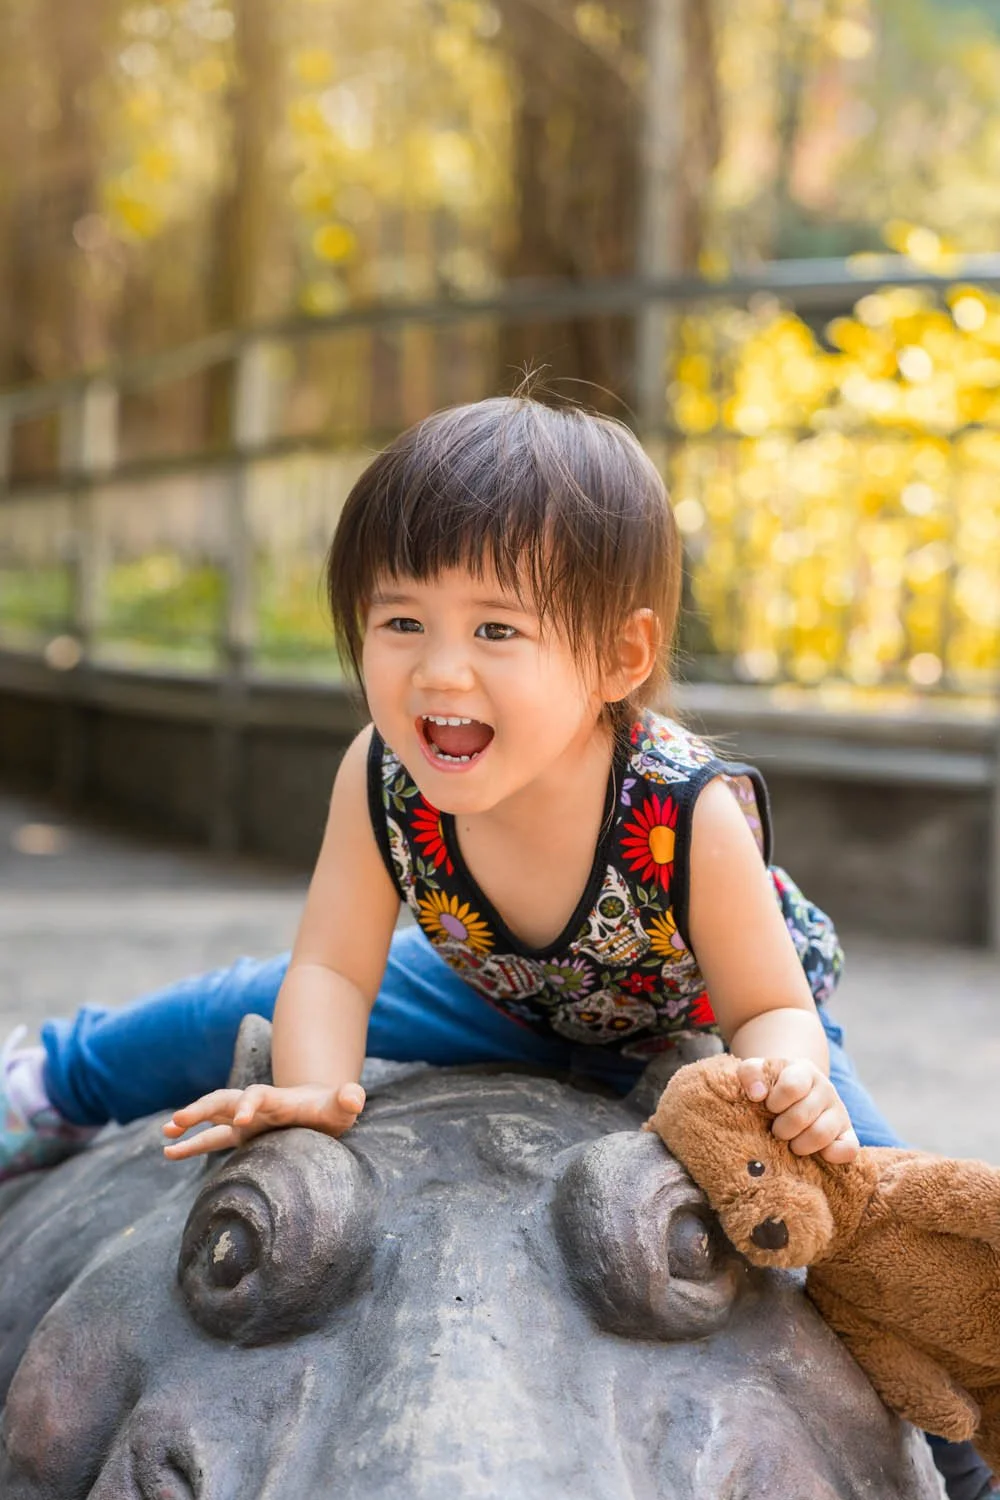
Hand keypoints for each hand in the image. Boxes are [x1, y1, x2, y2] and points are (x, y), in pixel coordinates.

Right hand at [161, 1081, 365, 1160]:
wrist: (321, 1108)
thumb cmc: (331, 1109)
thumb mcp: (342, 1105)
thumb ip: (348, 1099)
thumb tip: (355, 1096)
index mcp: (277, 1099)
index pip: (258, 1095)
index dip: (249, 1104)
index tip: (241, 1121)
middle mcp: (256, 1106)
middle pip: (224, 1100)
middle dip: (202, 1109)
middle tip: (179, 1120)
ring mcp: (245, 1120)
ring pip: (212, 1115)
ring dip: (190, 1121)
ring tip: (166, 1133)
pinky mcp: (241, 1135)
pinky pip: (211, 1138)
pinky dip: (191, 1144)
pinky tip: (168, 1151)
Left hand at [736, 1057, 858, 1163]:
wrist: (796, 1090)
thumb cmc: (772, 1085)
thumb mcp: (758, 1071)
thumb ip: (750, 1073)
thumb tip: (756, 1094)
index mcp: (803, 1071)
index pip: (792, 1086)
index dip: (775, 1103)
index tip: (769, 1107)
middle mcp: (825, 1089)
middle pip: (802, 1116)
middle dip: (782, 1129)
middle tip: (776, 1130)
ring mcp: (839, 1112)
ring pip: (821, 1134)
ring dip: (800, 1145)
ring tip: (792, 1144)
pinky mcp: (847, 1134)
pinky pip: (849, 1149)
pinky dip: (833, 1155)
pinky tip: (818, 1155)